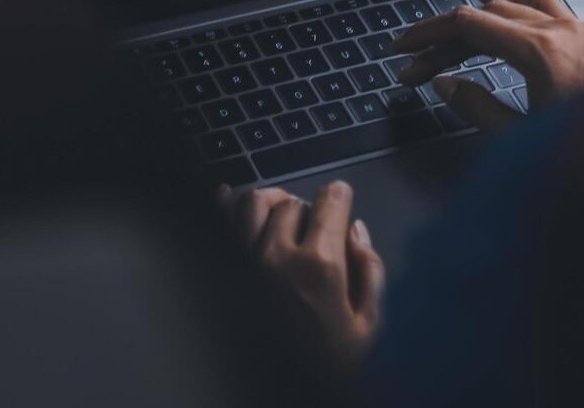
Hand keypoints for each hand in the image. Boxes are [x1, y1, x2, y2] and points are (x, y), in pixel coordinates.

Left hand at [221, 180, 384, 370]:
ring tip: (278, 216)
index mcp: (319, 266)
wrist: (274, 392)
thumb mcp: (365, 325)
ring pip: (252, 202)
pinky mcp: (219, 271)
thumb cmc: (323, 363)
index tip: (339, 197)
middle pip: (291, 203)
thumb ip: (369, 271)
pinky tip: (226, 198)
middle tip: (311, 227)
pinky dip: (221, 203)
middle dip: (306, 209)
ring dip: (269, 203)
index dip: (339, 195)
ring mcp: (242, 261)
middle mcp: (277, 255)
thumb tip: (355, 230)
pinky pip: (215, 222)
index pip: (330, 202)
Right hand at [391, 0, 583, 129]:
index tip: (404, 49)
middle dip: (444, 38)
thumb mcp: (522, 139)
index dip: (427, 36)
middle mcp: (560, 31)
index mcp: (541, 53)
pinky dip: (517, 1)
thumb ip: (478, 108)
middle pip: (485, 17)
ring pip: (514, 7)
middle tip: (415, 61)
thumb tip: (446, 84)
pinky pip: (546, 3)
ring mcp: (579, 30)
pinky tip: (502, 2)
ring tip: (447, 29)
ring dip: (476, 18)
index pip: (468, 26)